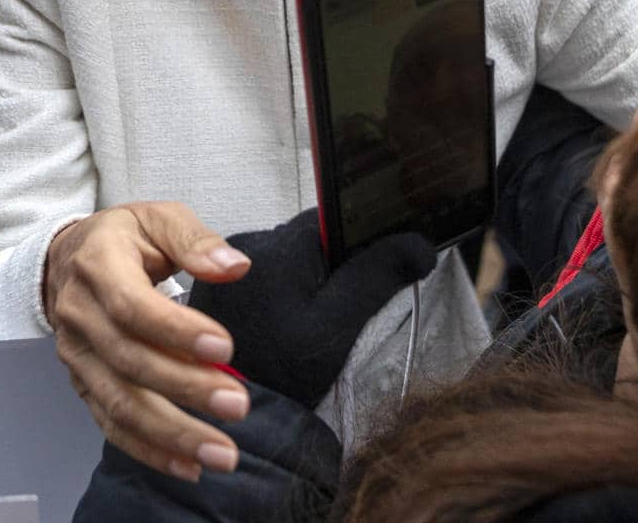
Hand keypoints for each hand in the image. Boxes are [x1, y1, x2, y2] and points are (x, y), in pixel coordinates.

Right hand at [44, 202, 254, 481]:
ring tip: (220, 452)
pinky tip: (189, 466)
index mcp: (98, 265)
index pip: (132, 306)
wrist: (65, 257)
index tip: (224, 349)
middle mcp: (80, 314)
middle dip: (185, 388)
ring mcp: (77, 355)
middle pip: (129, 361)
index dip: (176, 331)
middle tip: (237, 405)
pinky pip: (112, 424)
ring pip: (119, 403)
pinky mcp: (83, 384)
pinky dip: (149, 450)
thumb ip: (195, 240)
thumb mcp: (158, 218)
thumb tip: (234, 266)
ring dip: (172, 433)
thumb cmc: (123, 238)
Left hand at [187, 210, 437, 408]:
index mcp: (281, 243)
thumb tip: (418, 244)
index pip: (333, 218)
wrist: (231, 417)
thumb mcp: (339, 324)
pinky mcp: (219, 292)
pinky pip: (261, 280)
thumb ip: (376, 276)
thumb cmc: (284, 371)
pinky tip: (280, 330)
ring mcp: (227, 267)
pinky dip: (277, 298)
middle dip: (328, 269)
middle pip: (308, 240)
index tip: (366, 277)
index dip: (359, 244)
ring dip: (302, 284)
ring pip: (285, 261)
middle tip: (335, 313)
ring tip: (305, 326)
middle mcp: (247, 243)